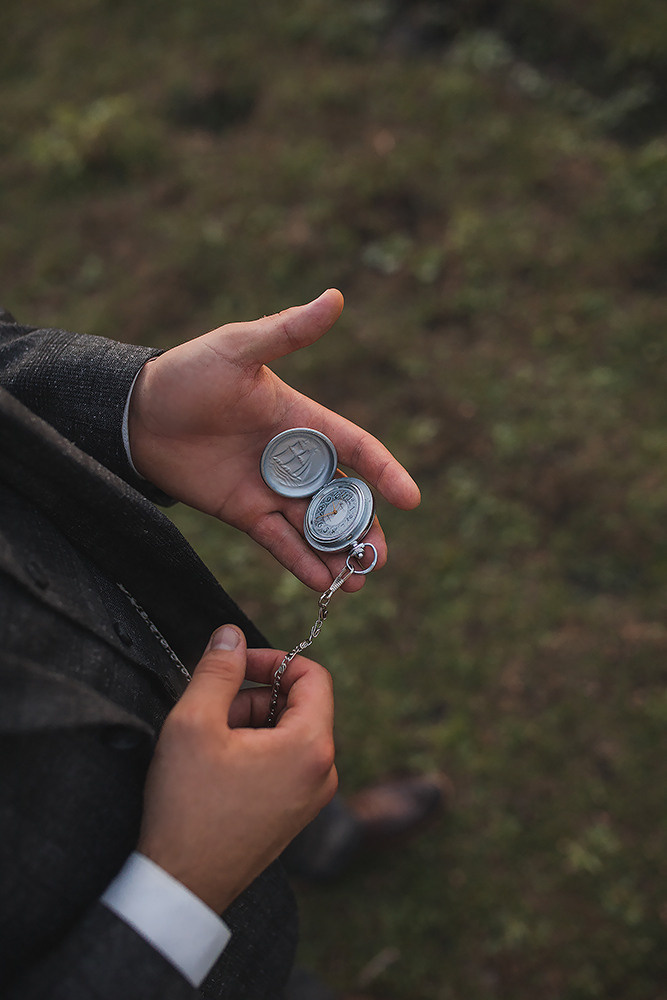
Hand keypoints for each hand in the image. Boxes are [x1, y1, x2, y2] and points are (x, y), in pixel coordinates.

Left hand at [128, 289, 420, 591]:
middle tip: (380, 558)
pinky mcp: (245, 513)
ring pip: (315, 526)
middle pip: (342, 498)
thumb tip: (335, 297)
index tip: (411, 499)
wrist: (138, 414)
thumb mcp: (240, 349)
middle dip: (363, 528)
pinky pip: (278, 542)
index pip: (357, 449)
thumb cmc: (190, 374)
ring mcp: (271, 489)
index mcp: (305, 420)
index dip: (385, 473)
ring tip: (359, 579)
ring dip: (338, 552)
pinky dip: (299, 562)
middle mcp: (295, 459)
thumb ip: (288, 333)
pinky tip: (321, 583)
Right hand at [137, 624, 336, 914]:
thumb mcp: (194, 722)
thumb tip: (231, 634)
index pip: (313, 675)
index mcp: (311, 746)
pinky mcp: (296, 813)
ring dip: (250, 722)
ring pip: (288, 732)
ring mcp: (312, 797)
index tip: (235, 663)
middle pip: (299, 703)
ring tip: (209, 742)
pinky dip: (255, 749)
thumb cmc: (188, 806)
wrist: (181, 885)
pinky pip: (285, 761)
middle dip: (254, 694)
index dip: (272, 659)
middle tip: (211, 709)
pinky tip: (218, 765)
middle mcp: (324, 772)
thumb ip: (217, 670)